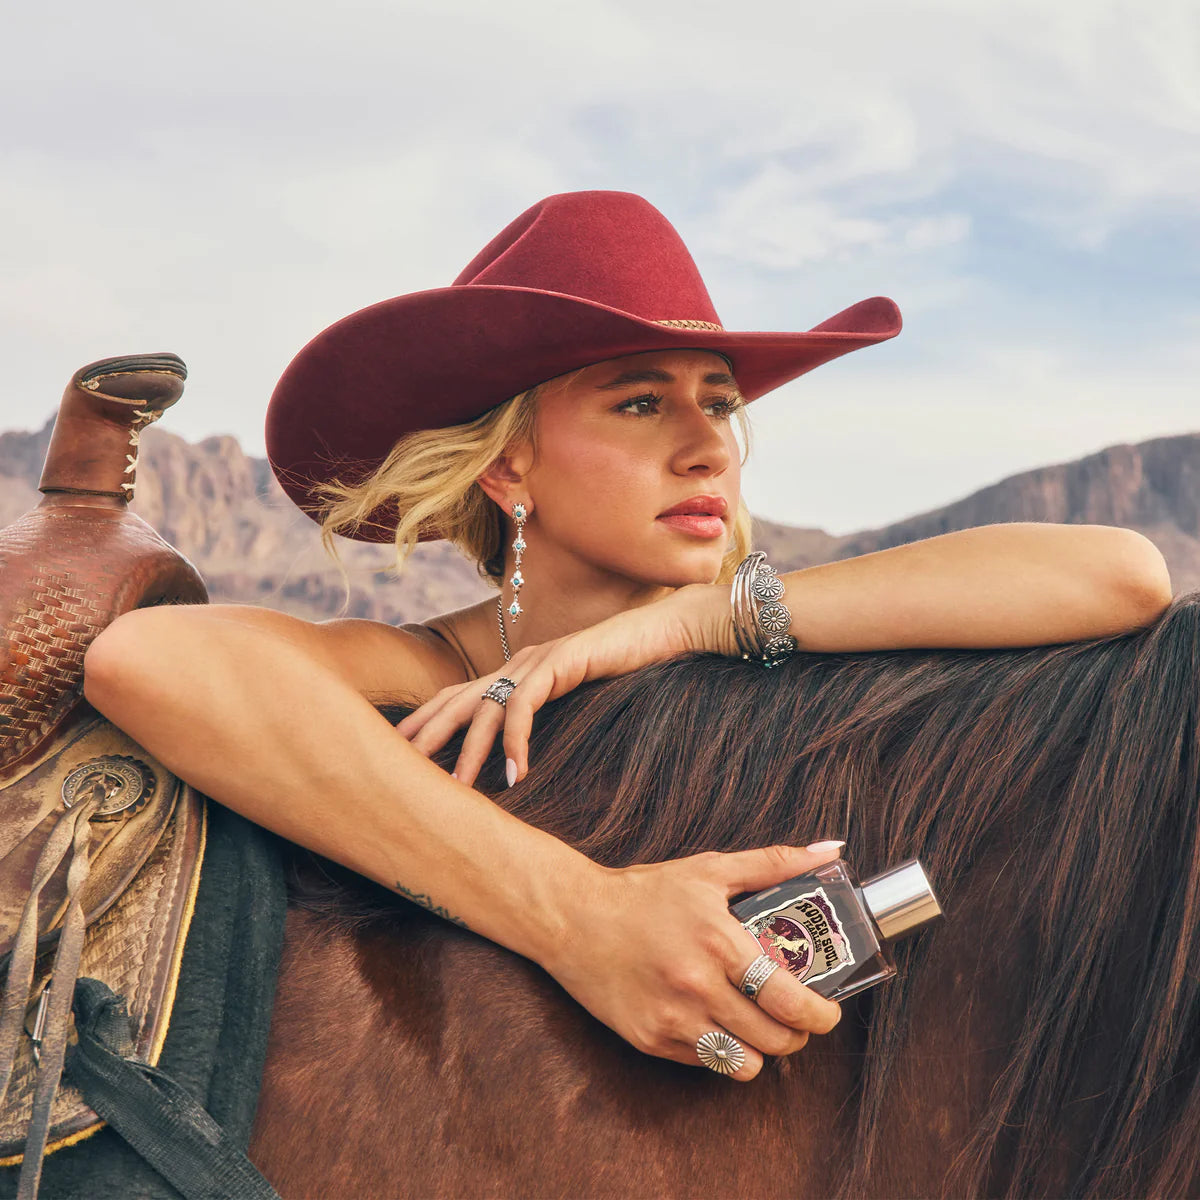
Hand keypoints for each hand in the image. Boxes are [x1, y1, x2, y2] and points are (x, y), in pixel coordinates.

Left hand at [396, 584, 730, 784]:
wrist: (669, 631)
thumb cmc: (630, 667)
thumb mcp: (580, 698)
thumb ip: (553, 717)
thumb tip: (529, 760)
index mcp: (517, 672)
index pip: (456, 696)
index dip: (424, 721)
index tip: (397, 752)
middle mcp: (518, 664)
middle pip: (456, 699)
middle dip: (425, 734)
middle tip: (396, 769)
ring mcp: (537, 660)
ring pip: (485, 707)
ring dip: (468, 750)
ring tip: (456, 790)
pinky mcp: (560, 662)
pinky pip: (526, 705)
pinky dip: (517, 740)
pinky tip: (516, 773)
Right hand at [539, 841, 844, 1079]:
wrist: (574, 917)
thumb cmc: (644, 893)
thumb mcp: (708, 869)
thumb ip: (772, 863)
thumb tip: (829, 851)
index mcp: (719, 942)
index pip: (789, 999)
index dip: (821, 1015)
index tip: (827, 1012)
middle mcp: (698, 986)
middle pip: (775, 1039)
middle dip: (797, 1034)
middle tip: (796, 1018)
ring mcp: (673, 1018)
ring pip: (744, 1065)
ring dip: (761, 1051)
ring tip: (757, 1026)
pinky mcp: (650, 1040)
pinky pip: (705, 1064)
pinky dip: (720, 1051)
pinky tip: (715, 1022)